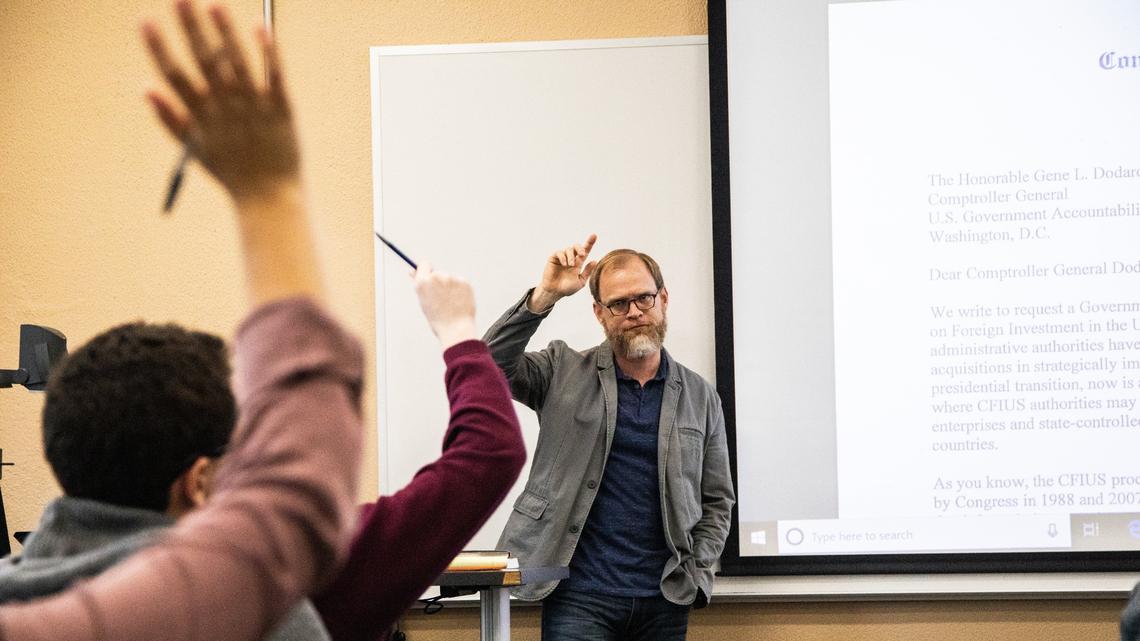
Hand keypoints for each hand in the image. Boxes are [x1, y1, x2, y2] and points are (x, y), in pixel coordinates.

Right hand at [143, 0, 299, 203]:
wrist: (269, 199)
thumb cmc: (231, 173)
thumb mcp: (195, 150)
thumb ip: (170, 120)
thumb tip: (145, 88)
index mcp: (202, 117)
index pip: (175, 76)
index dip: (159, 48)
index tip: (145, 20)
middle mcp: (226, 109)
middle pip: (205, 62)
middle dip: (190, 28)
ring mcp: (255, 109)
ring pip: (238, 64)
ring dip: (225, 33)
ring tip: (213, 4)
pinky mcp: (282, 111)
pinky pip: (274, 77)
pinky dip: (269, 54)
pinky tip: (260, 28)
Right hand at [413, 264, 476, 349]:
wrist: (455, 329)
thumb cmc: (438, 319)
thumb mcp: (424, 302)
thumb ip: (420, 286)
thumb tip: (413, 271)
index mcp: (422, 282)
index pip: (424, 265)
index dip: (426, 271)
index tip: (430, 277)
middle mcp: (436, 277)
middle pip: (437, 273)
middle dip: (440, 283)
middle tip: (442, 299)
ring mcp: (451, 278)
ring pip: (450, 279)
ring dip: (451, 287)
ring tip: (451, 304)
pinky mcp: (464, 281)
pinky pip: (461, 284)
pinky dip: (461, 291)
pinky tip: (459, 303)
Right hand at [528, 234, 597, 311]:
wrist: (554, 292)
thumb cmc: (567, 288)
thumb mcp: (580, 281)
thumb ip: (587, 271)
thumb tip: (595, 260)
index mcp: (578, 263)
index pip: (585, 251)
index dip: (590, 243)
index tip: (594, 235)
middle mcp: (571, 258)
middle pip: (577, 246)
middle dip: (580, 248)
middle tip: (582, 254)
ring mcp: (562, 258)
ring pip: (569, 249)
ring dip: (571, 256)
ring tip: (570, 265)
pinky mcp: (554, 258)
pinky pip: (559, 252)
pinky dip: (563, 257)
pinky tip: (564, 264)